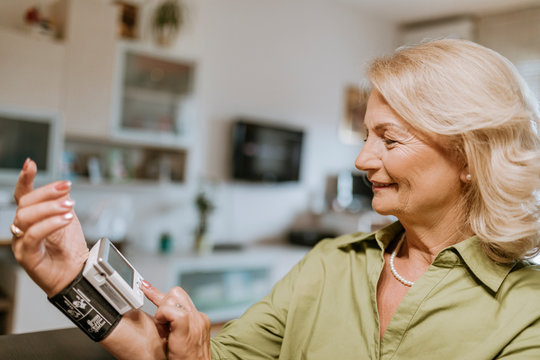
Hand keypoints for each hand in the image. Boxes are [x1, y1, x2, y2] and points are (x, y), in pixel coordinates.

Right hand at [11, 159, 88, 296]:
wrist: (77, 271)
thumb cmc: (70, 247)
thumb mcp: (67, 217)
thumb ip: (61, 202)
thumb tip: (63, 186)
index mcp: (32, 217)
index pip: (23, 195)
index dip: (24, 179)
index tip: (30, 164)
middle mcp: (22, 228)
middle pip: (25, 203)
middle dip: (46, 193)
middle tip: (66, 188)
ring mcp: (21, 242)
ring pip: (25, 217)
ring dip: (50, 208)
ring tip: (69, 207)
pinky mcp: (26, 255)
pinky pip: (32, 235)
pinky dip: (50, 224)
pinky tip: (65, 219)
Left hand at [142, 282, 210, 359]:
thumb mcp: (180, 340)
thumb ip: (173, 327)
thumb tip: (160, 320)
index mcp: (198, 319)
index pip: (178, 298)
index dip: (158, 293)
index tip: (144, 286)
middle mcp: (199, 317)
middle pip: (176, 293)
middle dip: (162, 304)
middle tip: (159, 323)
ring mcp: (195, 320)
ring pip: (173, 298)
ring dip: (162, 313)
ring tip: (164, 331)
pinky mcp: (187, 326)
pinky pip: (171, 311)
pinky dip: (163, 317)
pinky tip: (164, 330)